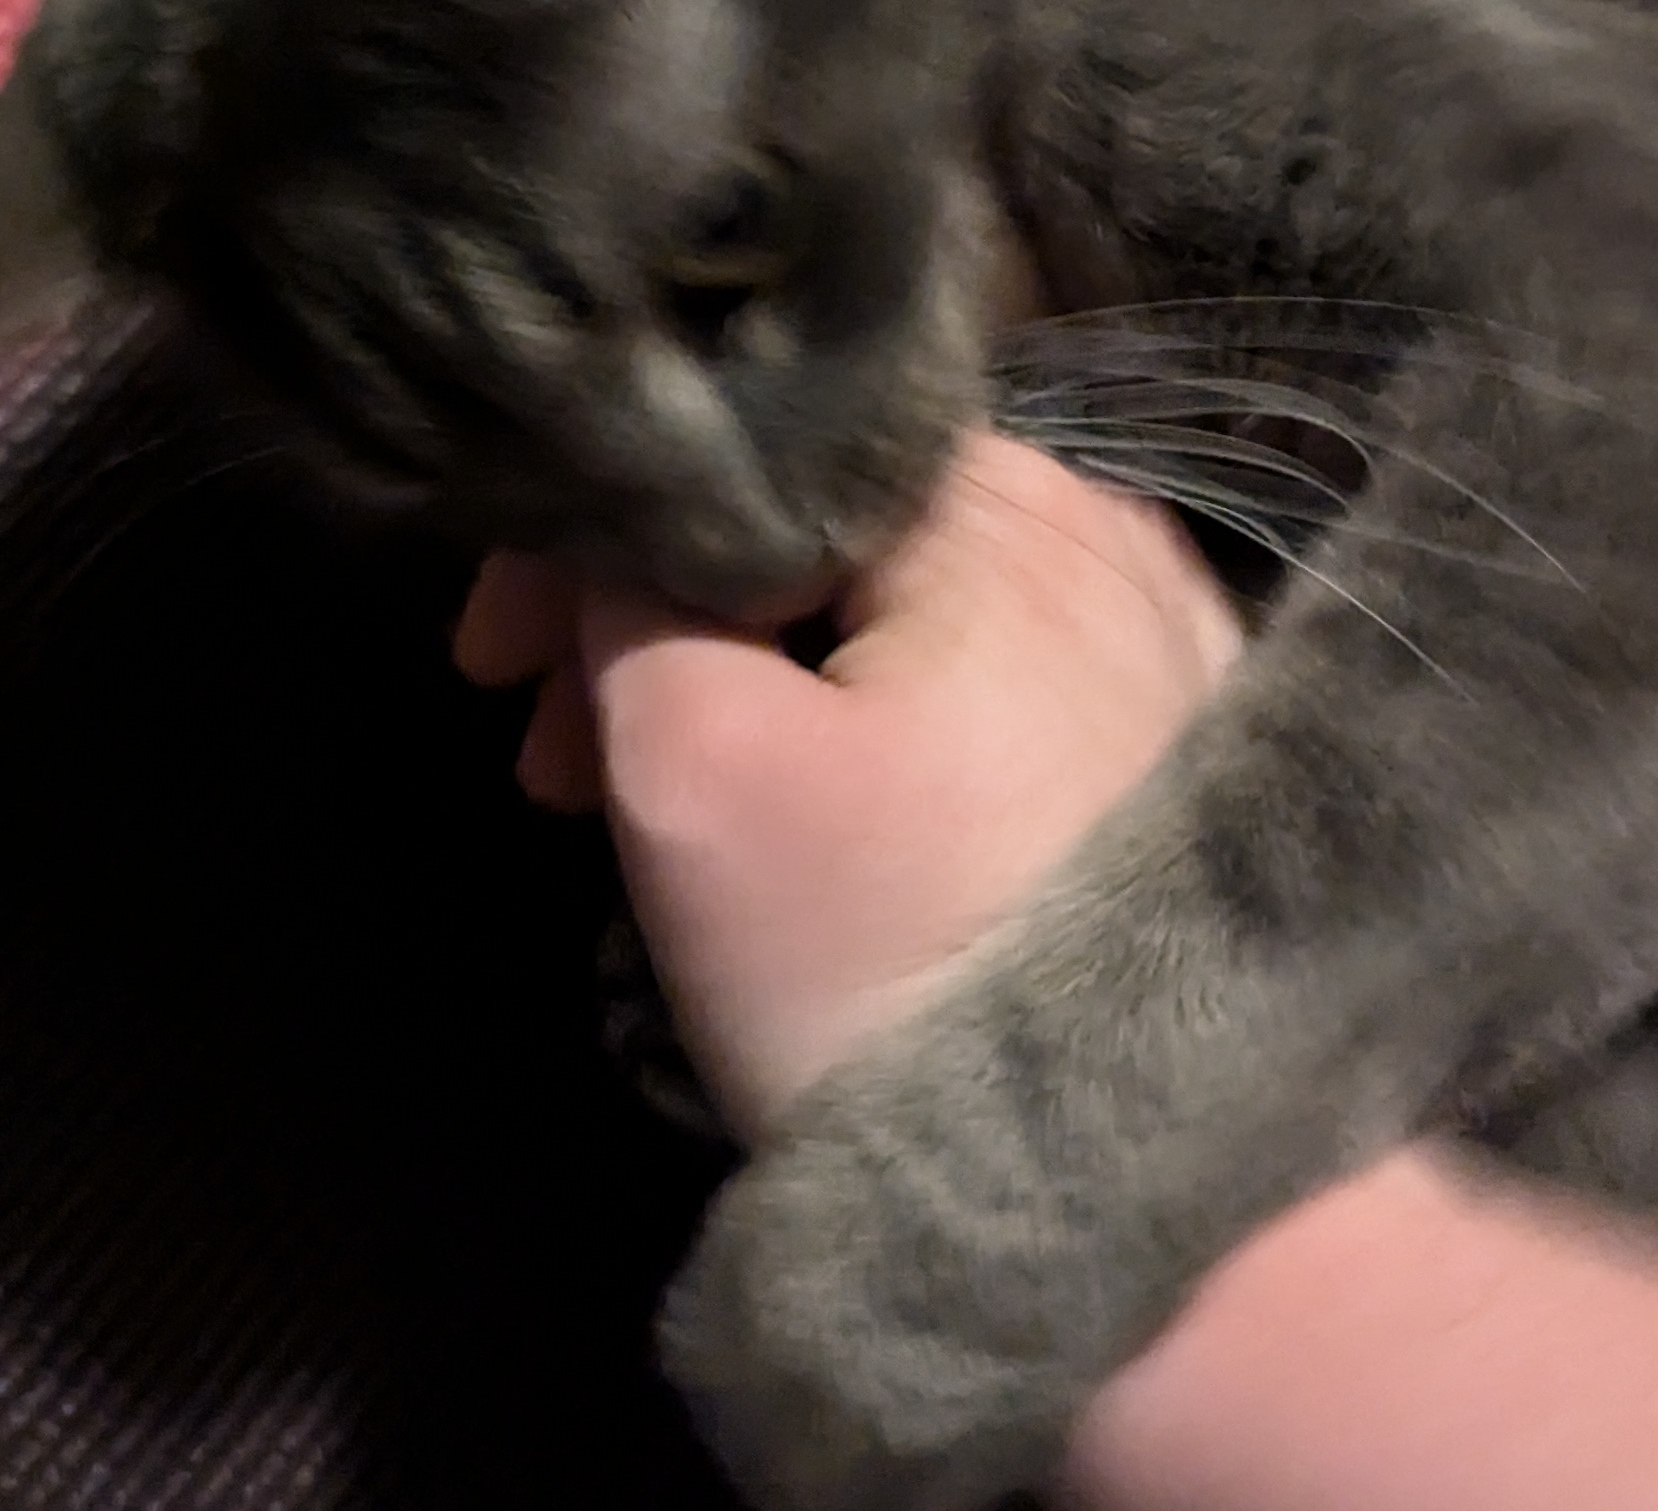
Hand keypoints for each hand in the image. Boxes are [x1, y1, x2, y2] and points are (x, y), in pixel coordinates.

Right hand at [454, 429, 1241, 1138]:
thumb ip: (622, 604)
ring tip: (643, 815)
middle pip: (814, 535)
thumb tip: (611, 533)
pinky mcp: (1168, 747)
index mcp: (996, 496)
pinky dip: (858, 730)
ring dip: (745, 689)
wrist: (1144, 1199)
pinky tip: (798, 825)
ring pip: (884, 616)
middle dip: (654, 630)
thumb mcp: (696, 768)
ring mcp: (1154, 636)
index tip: (489, 667)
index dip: (586, 546)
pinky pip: (971, 685)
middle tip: (544, 764)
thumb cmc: (893, 963)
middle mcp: (1101, 525)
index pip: (740, 458)